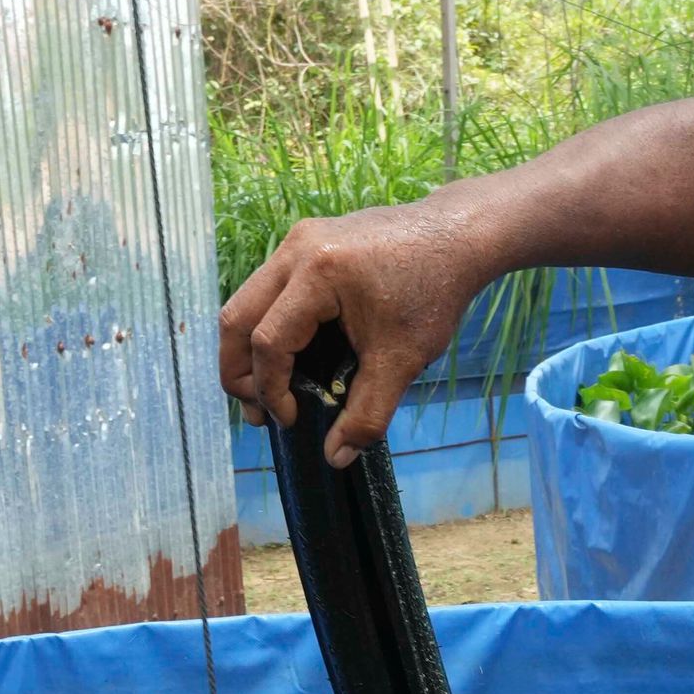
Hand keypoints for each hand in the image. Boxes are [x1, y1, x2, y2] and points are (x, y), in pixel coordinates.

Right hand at [219, 195, 499, 465]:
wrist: (457, 235)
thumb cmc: (433, 292)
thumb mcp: (402, 360)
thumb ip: (367, 413)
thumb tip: (336, 457)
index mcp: (317, 274)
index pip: (269, 342)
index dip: (271, 390)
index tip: (291, 420)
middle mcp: (296, 250)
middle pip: (237, 318)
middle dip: (239, 373)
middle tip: (257, 412)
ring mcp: (297, 241)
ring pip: (246, 301)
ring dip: (249, 350)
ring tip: (268, 391)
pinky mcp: (305, 242)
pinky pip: (269, 289)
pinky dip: (268, 326)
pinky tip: (291, 358)